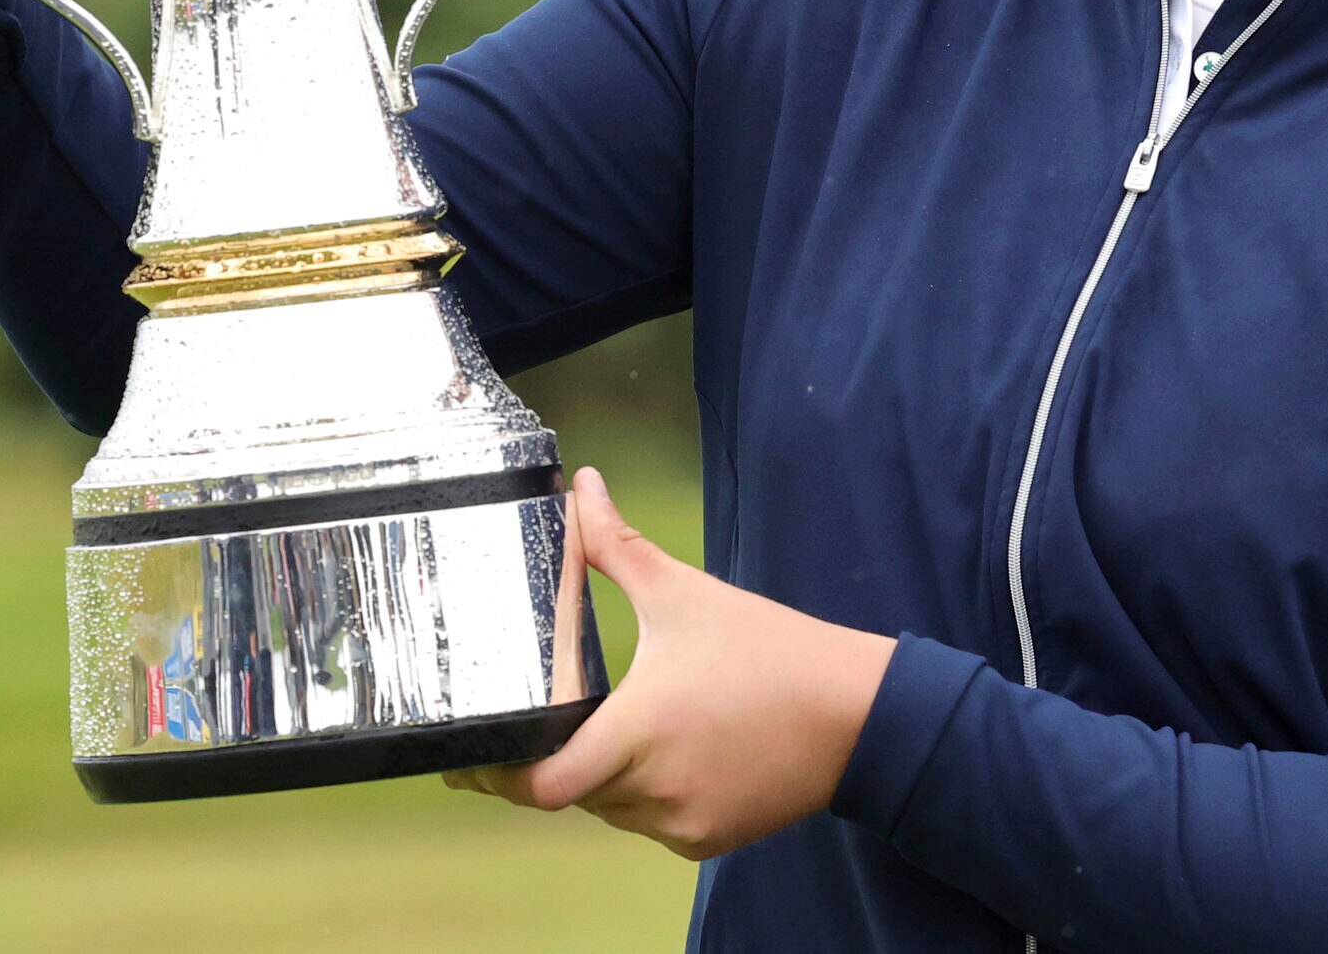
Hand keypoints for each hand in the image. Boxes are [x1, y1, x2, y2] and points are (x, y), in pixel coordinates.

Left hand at [446, 468, 894, 861]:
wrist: (859, 716)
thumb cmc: (771, 650)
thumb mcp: (687, 593)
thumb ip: (620, 545)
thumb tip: (583, 487)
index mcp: (639, 730)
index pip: (543, 784)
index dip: (498, 775)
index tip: (468, 758)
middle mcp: (654, 789)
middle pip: (571, 791)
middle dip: (552, 760)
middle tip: (529, 727)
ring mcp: (683, 822)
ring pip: (610, 808)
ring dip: (599, 775)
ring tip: (606, 726)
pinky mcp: (709, 840)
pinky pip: (651, 822)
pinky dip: (644, 792)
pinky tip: (664, 750)